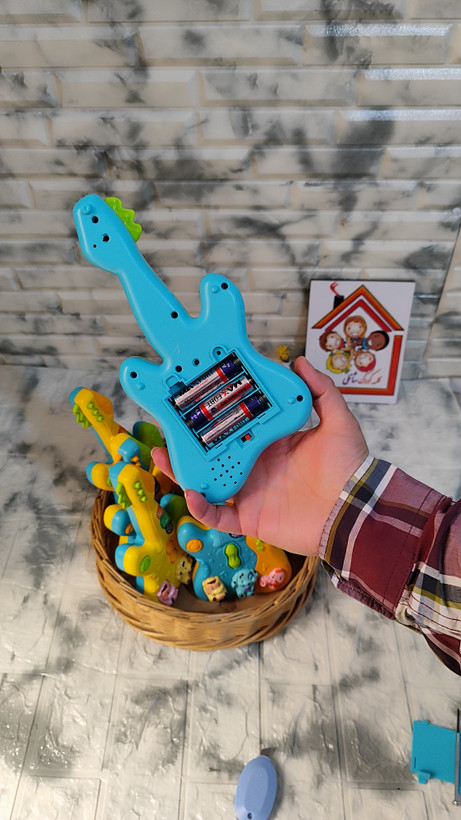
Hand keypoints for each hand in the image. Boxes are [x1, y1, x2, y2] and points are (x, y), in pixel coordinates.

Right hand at [152, 357, 368, 555]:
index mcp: (269, 443)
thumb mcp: (338, 422)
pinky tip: (189, 492)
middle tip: (164, 425)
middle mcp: (255, 466)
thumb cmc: (348, 468)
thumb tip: (299, 362)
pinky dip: (199, 508)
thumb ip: (321, 391)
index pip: (233, 426)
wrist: (354, 511)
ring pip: (205, 482)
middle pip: (212, 453)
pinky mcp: (249, 518)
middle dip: (186, 442)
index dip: (213, 415)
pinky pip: (216, 516)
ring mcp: (249, 493)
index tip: (193, 398)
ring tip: (161, 455)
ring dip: (181, 471)